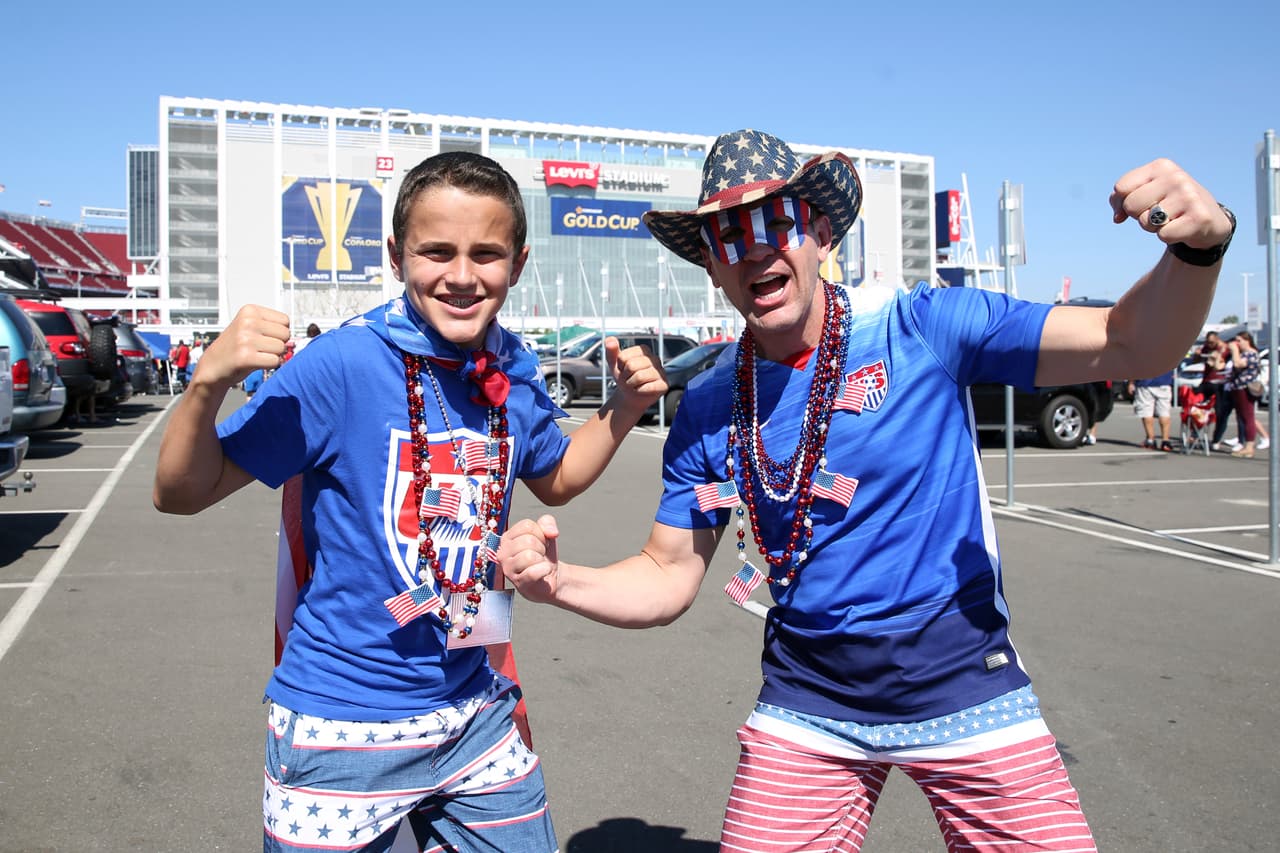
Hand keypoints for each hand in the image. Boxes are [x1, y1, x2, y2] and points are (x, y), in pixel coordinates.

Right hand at [191, 305, 290, 388]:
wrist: (212, 366)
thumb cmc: (234, 347)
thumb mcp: (249, 327)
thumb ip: (270, 325)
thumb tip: (294, 334)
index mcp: (249, 310)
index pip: (285, 320)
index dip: (278, 332)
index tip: (264, 336)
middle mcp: (247, 322)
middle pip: (285, 334)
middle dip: (277, 344)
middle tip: (259, 348)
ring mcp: (245, 339)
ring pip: (281, 348)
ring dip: (272, 355)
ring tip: (255, 354)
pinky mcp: (246, 357)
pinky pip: (274, 361)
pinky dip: (268, 365)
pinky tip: (254, 362)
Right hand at [498, 515, 560, 604]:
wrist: (551, 577)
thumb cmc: (543, 555)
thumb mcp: (546, 533)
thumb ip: (547, 522)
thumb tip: (551, 531)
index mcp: (507, 538)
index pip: (526, 526)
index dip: (540, 533)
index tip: (540, 542)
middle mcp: (503, 552)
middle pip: (528, 540)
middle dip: (541, 547)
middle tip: (539, 555)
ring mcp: (508, 569)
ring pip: (529, 556)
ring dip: (541, 560)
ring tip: (538, 564)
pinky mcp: (518, 582)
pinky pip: (533, 572)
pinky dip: (544, 570)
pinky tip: (543, 572)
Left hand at [604, 337, 667, 407]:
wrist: (630, 396)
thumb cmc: (625, 378)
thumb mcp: (614, 364)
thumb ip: (611, 351)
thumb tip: (610, 340)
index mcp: (644, 350)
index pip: (623, 356)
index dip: (620, 366)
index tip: (623, 369)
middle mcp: (655, 359)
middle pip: (631, 366)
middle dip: (625, 376)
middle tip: (628, 379)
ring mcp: (661, 372)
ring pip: (639, 377)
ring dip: (631, 384)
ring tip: (634, 385)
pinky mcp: (664, 385)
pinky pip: (649, 387)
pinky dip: (640, 391)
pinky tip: (642, 390)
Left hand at [1110, 159, 1233, 249]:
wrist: (1209, 220)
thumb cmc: (1169, 204)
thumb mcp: (1146, 192)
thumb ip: (1121, 199)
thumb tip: (1117, 218)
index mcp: (1161, 166)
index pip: (1121, 188)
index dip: (1122, 203)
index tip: (1139, 204)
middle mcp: (1176, 177)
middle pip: (1130, 206)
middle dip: (1139, 215)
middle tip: (1159, 213)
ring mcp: (1189, 196)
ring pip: (1145, 222)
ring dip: (1154, 227)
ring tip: (1171, 219)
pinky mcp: (1199, 218)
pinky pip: (1163, 235)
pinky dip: (1168, 237)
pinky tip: (1182, 228)